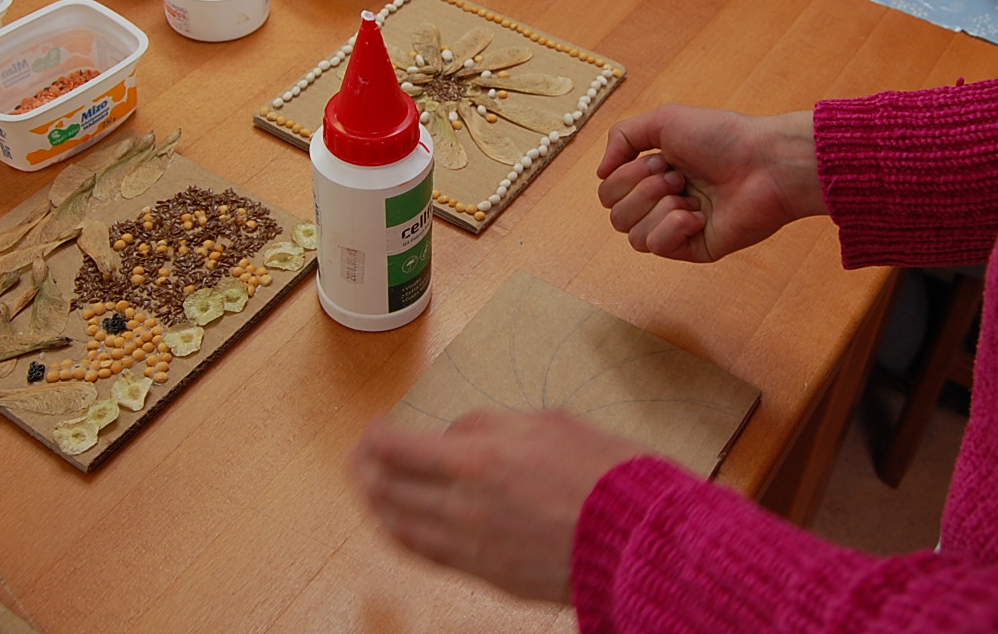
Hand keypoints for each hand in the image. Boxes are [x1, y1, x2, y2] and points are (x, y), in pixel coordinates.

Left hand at [349, 410, 655, 602]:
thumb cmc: (603, 472)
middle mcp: (462, 507)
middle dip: (365, 470)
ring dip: (377, 506)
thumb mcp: (545, 421)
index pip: (397, 449)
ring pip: (400, 528)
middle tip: (359, 458)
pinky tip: (399, 527)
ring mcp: (471, 547)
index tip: (372, 430)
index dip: (376, 437)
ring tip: (369, 491)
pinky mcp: (487, 575)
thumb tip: (455, 437)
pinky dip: (403, 537)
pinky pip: (427, 556)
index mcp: (475, 460)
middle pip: (388, 490)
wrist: (638, 535)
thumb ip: (489, 426)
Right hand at [596, 105, 823, 262]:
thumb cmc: (722, 137)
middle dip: (641, 189)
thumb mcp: (664, 120)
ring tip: (690, 195)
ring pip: (632, 236)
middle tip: (678, 175)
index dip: (626, 174)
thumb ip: (622, 137)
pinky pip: (657, 247)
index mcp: (654, 174)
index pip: (608, 190)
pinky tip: (698, 216)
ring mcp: (678, 228)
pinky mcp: (695, 249)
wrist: (765, 163)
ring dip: (658, 207)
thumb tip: (599, 173)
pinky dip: (673, 227)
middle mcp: (662, 202)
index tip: (663, 158)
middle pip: (615, 214)